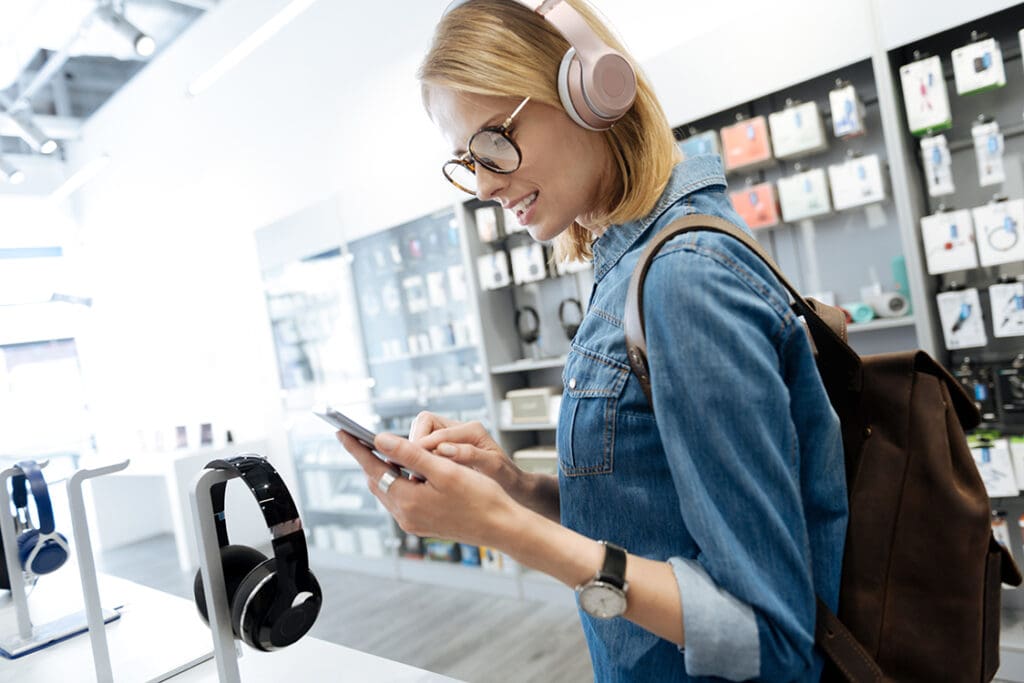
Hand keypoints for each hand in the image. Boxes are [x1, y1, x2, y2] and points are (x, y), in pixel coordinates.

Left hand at [337, 430, 519, 547]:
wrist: (501, 527)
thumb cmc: (479, 497)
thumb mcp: (444, 469)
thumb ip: (409, 454)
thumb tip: (379, 440)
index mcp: (407, 501)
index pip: (372, 468)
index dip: (357, 448)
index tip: (341, 431)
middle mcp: (405, 516)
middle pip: (377, 481)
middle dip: (370, 458)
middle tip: (365, 437)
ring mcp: (413, 523)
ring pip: (389, 490)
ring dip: (387, 470)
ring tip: (390, 449)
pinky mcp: (423, 524)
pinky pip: (402, 499)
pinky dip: (400, 481)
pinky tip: (411, 471)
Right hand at [409, 411, 525, 500]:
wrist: (516, 490)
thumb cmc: (508, 478)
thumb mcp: (492, 467)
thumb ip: (469, 455)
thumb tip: (443, 449)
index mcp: (471, 429)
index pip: (432, 426)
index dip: (420, 443)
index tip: (412, 462)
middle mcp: (459, 430)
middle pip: (422, 425)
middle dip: (413, 445)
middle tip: (409, 468)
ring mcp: (451, 441)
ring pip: (420, 438)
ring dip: (414, 454)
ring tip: (414, 476)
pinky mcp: (447, 453)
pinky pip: (425, 452)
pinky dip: (419, 464)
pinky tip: (420, 481)